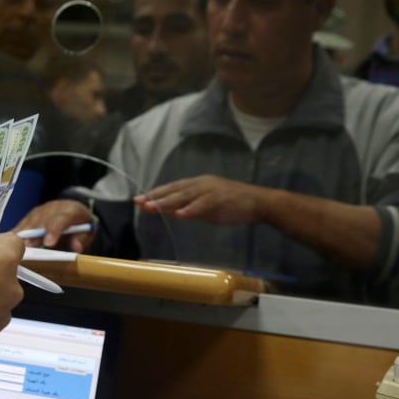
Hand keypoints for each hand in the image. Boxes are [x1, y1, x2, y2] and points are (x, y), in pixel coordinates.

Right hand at [13, 200, 93, 252]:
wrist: (74, 212)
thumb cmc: (81, 226)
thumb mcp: (87, 234)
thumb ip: (81, 240)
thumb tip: (76, 248)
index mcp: (71, 210)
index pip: (61, 219)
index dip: (54, 230)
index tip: (48, 243)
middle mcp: (54, 208)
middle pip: (42, 220)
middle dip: (34, 234)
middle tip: (27, 248)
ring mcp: (41, 210)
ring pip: (30, 221)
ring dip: (22, 234)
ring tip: (15, 246)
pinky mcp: (32, 215)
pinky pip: (22, 223)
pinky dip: (16, 232)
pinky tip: (9, 241)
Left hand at [134, 175, 268, 224]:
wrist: (260, 202)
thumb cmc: (234, 205)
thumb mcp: (208, 207)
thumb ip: (190, 208)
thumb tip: (171, 212)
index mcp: (198, 184)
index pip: (172, 188)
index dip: (156, 193)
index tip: (139, 199)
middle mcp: (202, 184)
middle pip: (174, 189)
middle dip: (155, 196)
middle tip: (139, 202)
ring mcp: (211, 190)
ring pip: (184, 195)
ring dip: (167, 202)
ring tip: (152, 207)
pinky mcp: (221, 199)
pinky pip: (202, 205)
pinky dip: (190, 209)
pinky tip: (179, 214)